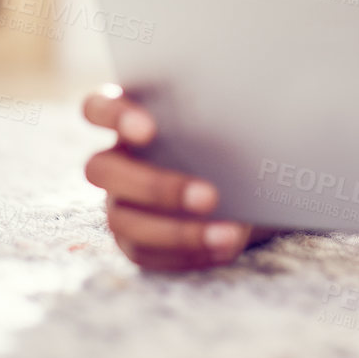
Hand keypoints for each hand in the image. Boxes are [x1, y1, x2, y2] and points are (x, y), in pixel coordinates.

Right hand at [82, 85, 282, 269]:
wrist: (246, 179)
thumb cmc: (232, 132)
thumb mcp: (230, 116)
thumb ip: (225, 107)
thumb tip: (262, 103)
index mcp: (129, 118)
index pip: (96, 107)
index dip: (112, 115)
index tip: (149, 128)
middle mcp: (115, 160)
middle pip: (103, 171)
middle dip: (155, 186)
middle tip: (210, 195)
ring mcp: (118, 203)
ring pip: (123, 221)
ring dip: (177, 231)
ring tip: (228, 233)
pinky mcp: (134, 240)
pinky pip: (148, 254)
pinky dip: (188, 252)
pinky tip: (224, 247)